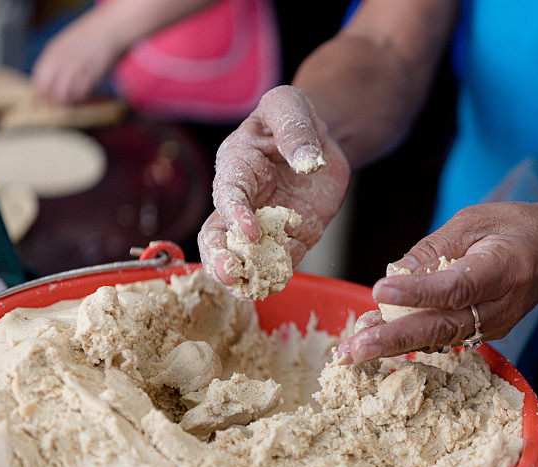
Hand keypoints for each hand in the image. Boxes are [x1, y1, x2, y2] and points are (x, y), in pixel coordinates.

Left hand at [32, 16, 123, 103]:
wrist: (108, 31)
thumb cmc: (88, 36)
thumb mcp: (63, 43)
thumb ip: (54, 60)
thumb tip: (50, 80)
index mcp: (52, 53)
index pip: (39, 80)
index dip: (40, 93)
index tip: (43, 101)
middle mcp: (61, 62)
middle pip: (50, 90)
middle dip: (53, 102)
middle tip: (58, 106)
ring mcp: (76, 69)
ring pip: (64, 95)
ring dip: (67, 102)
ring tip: (72, 102)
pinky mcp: (91, 75)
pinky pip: (81, 93)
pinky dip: (80, 99)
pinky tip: (83, 97)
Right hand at [198, 85, 349, 284]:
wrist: (318, 136)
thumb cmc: (292, 115)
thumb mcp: (290, 105)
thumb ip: (295, 129)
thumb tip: (308, 164)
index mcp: (237, 165)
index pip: (228, 194)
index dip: (235, 215)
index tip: (250, 232)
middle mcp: (245, 200)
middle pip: (219, 235)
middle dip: (220, 257)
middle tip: (230, 275)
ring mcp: (266, 222)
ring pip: (246, 255)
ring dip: (246, 274)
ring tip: (252, 290)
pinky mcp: (292, 236)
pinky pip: (281, 260)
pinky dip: (278, 273)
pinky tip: (276, 284)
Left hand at [337, 201, 537, 363]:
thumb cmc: (513, 228)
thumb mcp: (473, 221)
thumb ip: (433, 250)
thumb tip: (393, 275)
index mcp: (503, 267)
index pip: (456, 286)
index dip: (418, 292)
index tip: (379, 291)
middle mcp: (501, 305)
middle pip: (443, 326)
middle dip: (394, 339)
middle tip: (352, 350)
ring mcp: (494, 325)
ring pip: (439, 339)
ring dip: (394, 346)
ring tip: (352, 350)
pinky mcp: (484, 333)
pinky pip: (443, 338)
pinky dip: (409, 340)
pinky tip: (375, 339)